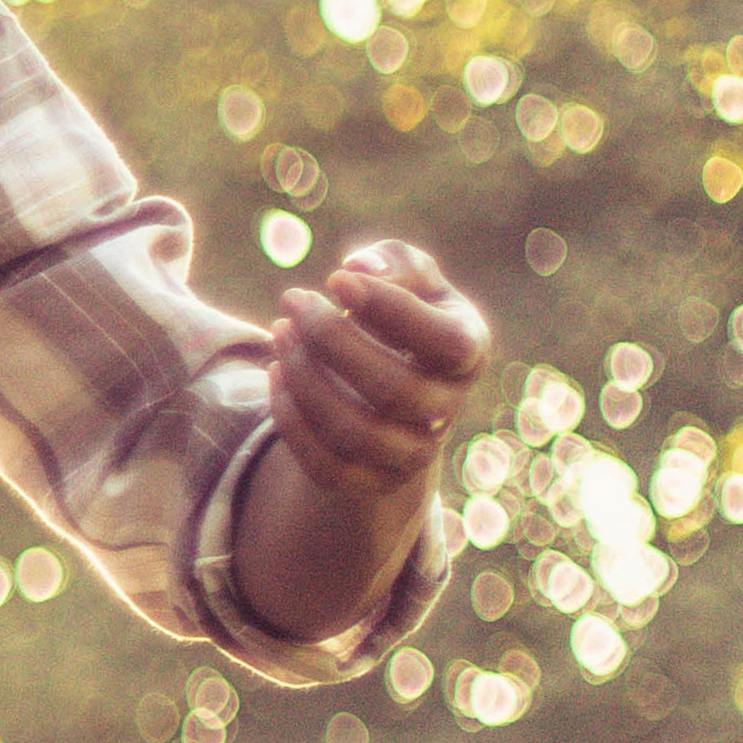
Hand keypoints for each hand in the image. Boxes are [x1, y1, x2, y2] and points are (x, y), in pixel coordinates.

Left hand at [266, 237, 488, 502]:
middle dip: (330, 341)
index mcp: (468, 351)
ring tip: (278, 332)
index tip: (336, 278)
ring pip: (356, 432)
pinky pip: (327, 466)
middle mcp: (447, 406)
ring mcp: (413, 450)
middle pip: (393, 389)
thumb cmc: (399, 315)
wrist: (393, 384)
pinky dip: (291, 422)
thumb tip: (361, 269)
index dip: (389, 310)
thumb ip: (395, 262)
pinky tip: (274, 374)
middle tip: (293, 300)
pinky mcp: (372, 480)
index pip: (443, 342)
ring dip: (305, 380)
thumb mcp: (409, 277)